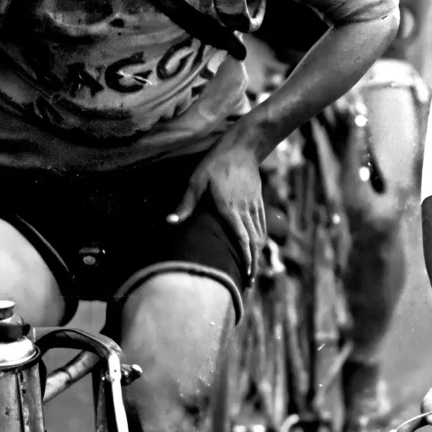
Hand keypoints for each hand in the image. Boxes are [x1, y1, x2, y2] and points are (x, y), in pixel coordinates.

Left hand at [173, 133, 266, 273]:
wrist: (242, 148)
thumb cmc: (215, 164)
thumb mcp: (195, 182)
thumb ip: (185, 204)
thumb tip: (169, 222)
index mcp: (230, 209)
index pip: (242, 239)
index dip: (246, 259)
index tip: (247, 275)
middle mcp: (245, 210)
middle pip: (254, 242)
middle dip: (253, 264)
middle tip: (249, 283)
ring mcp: (254, 206)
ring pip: (260, 235)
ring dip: (257, 254)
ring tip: (253, 271)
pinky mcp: (258, 202)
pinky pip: (261, 225)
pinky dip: (260, 240)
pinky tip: (257, 248)